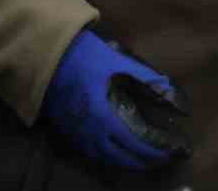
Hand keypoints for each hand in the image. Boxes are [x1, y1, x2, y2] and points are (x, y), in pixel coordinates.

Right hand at [40, 29, 187, 170]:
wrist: (47, 54)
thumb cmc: (83, 56)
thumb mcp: (116, 60)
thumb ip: (145, 76)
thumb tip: (170, 88)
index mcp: (105, 117)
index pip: (135, 144)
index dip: (154, 150)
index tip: (170, 152)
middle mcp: (91, 131)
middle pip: (120, 157)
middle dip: (142, 161)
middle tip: (159, 160)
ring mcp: (76, 133)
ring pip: (103, 158)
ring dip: (124, 162)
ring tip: (139, 160)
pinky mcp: (66, 129)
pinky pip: (89, 152)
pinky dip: (105, 156)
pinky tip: (112, 151)